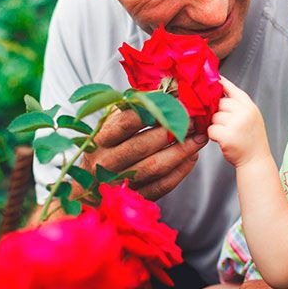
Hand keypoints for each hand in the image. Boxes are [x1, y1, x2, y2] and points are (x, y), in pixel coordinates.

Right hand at [81, 107, 207, 199]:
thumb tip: (167, 90)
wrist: (89, 188)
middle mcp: (105, 162)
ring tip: (198, 138)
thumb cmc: (106, 147)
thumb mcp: (111, 125)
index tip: (174, 102)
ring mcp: (119, 183)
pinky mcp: (134, 197)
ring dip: (181, 151)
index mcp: (99, 139)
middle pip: (142, 146)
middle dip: (172, 131)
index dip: (152, 111)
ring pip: (154, 167)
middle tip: (192, 120)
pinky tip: (192, 157)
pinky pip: (161, 186)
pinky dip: (180, 171)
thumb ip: (134, 109)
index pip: (125, 123)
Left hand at [207, 77, 267, 167]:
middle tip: (225, 124)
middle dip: (218, 113)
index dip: (220, 83)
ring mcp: (236, 123)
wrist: (256, 161)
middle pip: (219, 103)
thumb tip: (219, 92)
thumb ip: (238, 105)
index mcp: (249, 106)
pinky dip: (213, 135)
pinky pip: (210, 129)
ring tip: (226, 133)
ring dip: (215, 125)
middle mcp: (244, 112)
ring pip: (213, 117)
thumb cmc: (251, 140)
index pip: (231, 88)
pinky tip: (222, 140)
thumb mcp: (251, 117)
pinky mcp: (227, 135)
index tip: (212, 79)